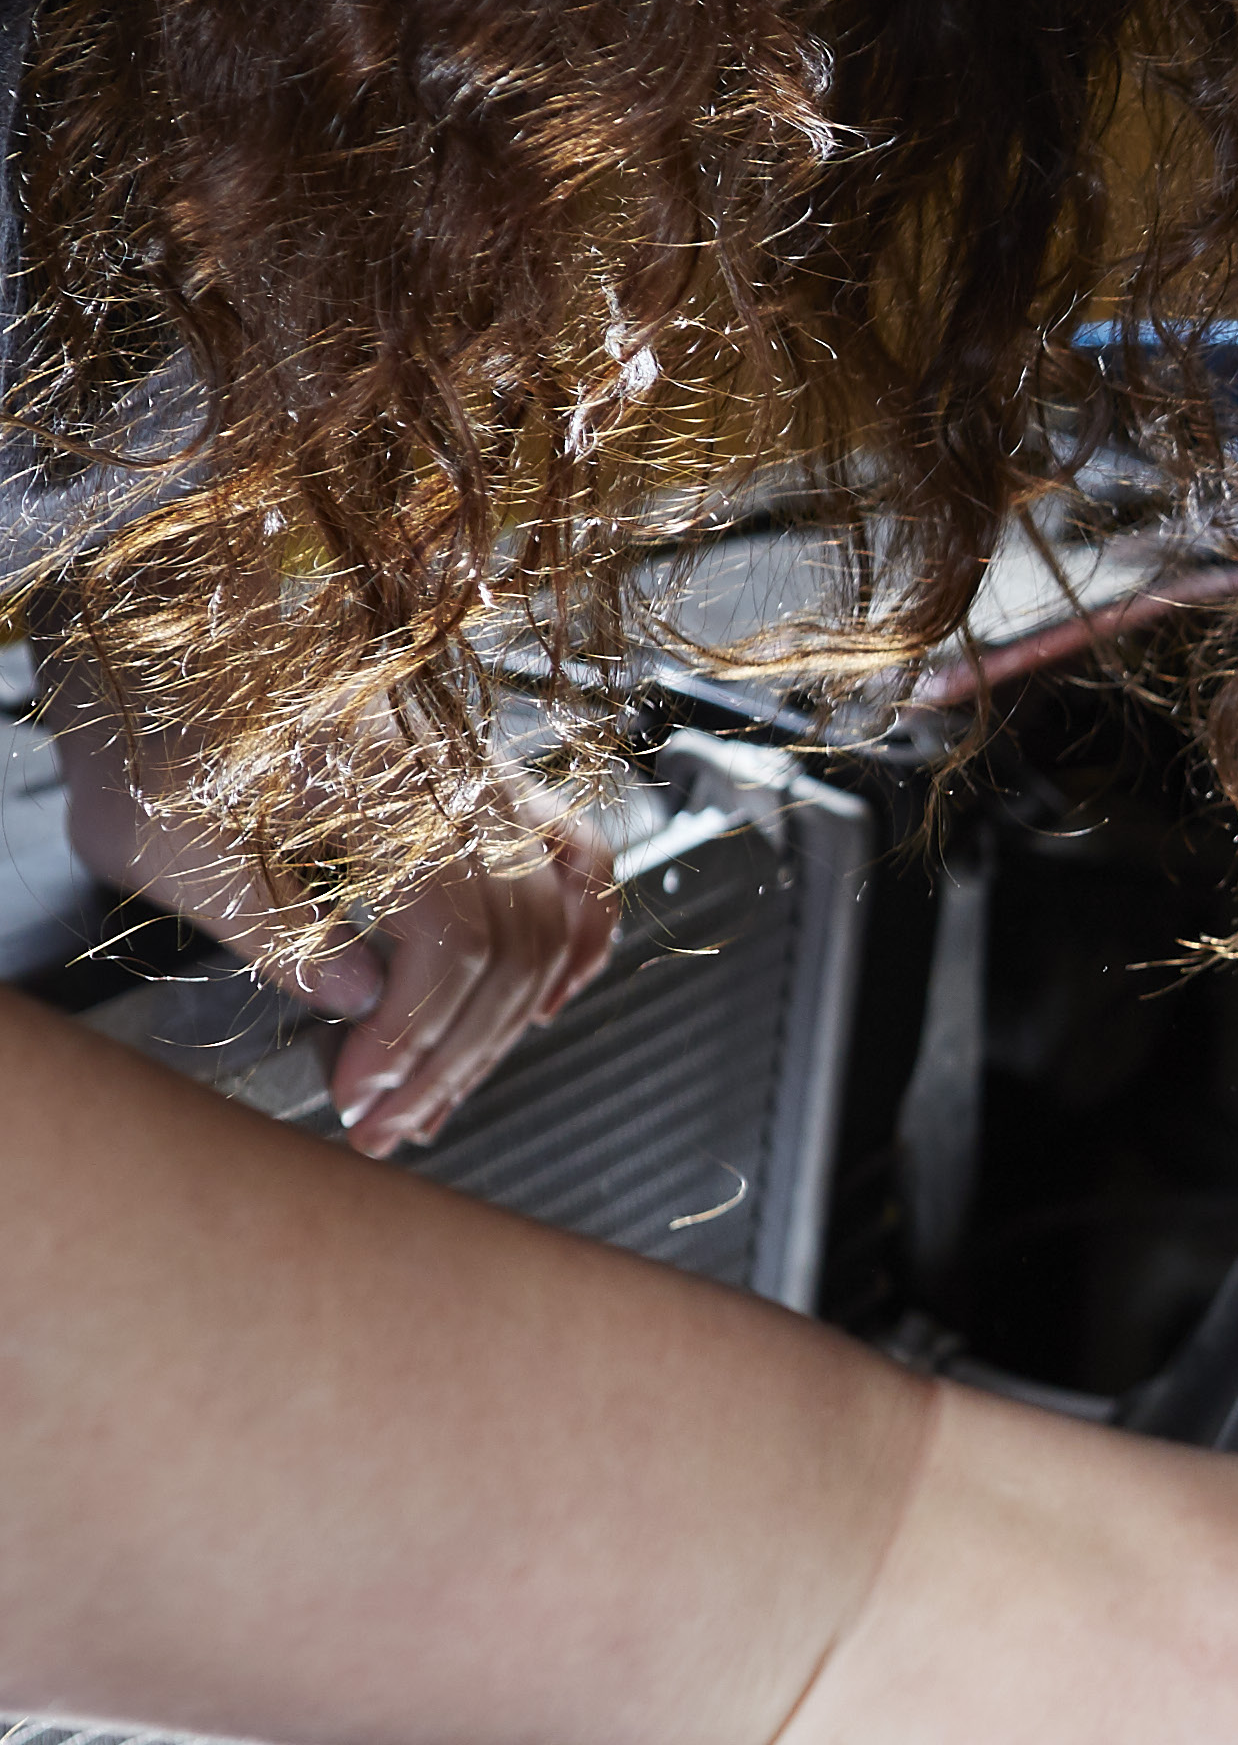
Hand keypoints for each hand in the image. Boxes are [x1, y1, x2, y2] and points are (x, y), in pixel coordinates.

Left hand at [51, 677, 615, 1158]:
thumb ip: (270, 923)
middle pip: (513, 940)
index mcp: (382, 785)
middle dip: (454, 1056)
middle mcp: (452, 775)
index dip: (415, 1038)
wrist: (167, 621)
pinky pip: (577, 855)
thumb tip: (360, 999)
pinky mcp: (478, 776)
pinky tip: (548, 1000)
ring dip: (505, 1022)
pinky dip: (581, 936)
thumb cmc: (149, 721)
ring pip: (553, 912)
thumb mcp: (169, 839)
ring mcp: (477, 773)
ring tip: (447, 1088)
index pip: (455, 939)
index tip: (360, 1099)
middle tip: (391, 1124)